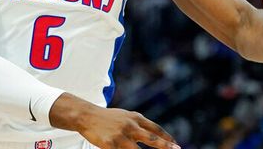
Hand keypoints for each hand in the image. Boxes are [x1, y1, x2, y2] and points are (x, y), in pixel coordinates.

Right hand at [50, 93, 178, 148]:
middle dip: (166, 146)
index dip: (167, 138)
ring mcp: (120, 136)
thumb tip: (156, 134)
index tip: (176, 145)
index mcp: (135, 117)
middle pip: (152, 139)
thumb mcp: (124, 116)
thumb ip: (138, 124)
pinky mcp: (110, 145)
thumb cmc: (107, 118)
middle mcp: (130, 126)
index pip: (155, 128)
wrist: (85, 115)